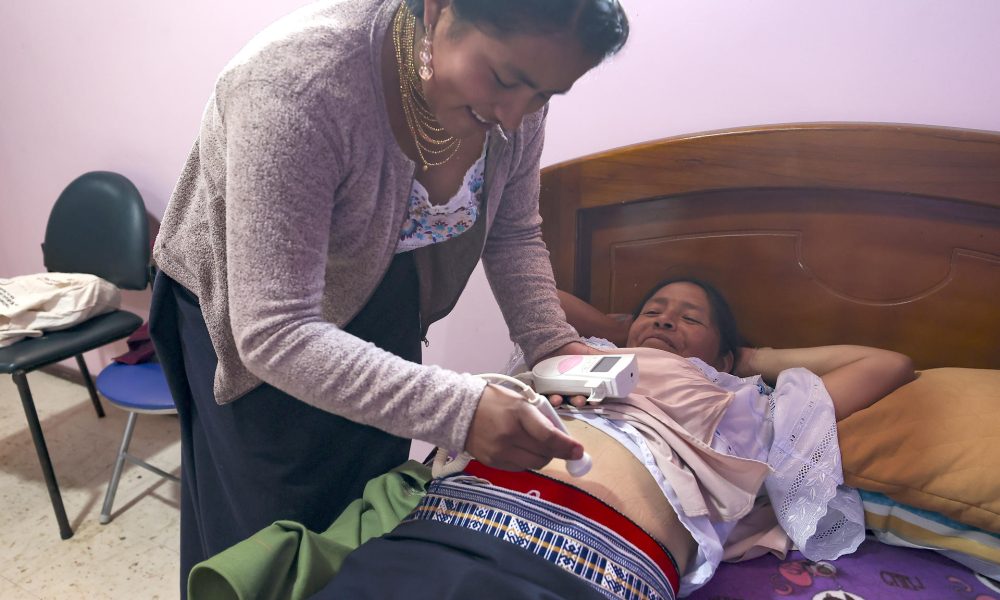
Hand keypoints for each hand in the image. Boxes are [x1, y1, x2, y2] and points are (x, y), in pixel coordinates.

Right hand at [465, 384, 584, 470]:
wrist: (458, 410)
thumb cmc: (493, 401)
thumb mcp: (519, 401)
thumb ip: (539, 418)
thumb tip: (561, 437)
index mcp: (519, 413)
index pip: (548, 436)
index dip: (566, 446)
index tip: (579, 451)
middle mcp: (509, 435)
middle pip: (544, 454)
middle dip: (556, 452)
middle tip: (559, 446)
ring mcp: (500, 451)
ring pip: (533, 464)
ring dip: (542, 457)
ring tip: (538, 447)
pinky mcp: (492, 462)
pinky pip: (519, 468)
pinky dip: (526, 461)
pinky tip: (521, 450)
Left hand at [538, 341, 601, 407]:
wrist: (551, 342)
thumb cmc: (571, 349)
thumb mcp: (589, 352)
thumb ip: (603, 357)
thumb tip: (623, 360)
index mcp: (585, 383)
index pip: (592, 394)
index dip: (595, 399)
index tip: (597, 400)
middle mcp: (573, 389)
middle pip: (578, 400)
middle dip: (581, 402)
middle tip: (583, 400)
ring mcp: (559, 389)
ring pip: (564, 401)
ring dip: (566, 403)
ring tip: (565, 399)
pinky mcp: (545, 388)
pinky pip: (548, 397)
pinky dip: (551, 400)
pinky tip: (554, 398)